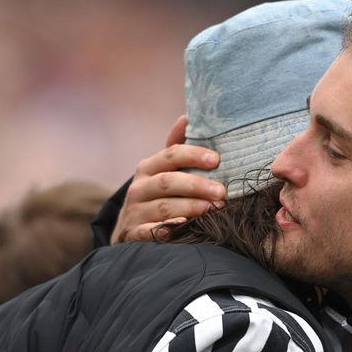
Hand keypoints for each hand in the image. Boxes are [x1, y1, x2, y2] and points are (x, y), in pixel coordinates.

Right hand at [111, 115, 226, 243]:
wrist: (130, 228)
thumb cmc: (158, 194)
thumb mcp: (164, 170)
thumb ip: (177, 147)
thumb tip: (188, 117)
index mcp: (148, 167)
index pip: (171, 155)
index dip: (193, 155)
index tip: (217, 160)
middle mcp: (139, 188)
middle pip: (168, 182)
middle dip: (196, 185)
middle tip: (221, 192)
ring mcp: (135, 212)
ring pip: (163, 208)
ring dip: (190, 207)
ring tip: (213, 209)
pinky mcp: (135, 234)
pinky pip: (150, 232)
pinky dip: (166, 230)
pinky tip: (184, 228)